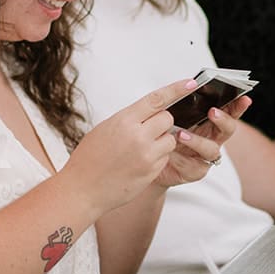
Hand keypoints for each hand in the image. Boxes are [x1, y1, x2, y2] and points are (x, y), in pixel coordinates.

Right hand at [68, 79, 202, 214]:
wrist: (83, 190)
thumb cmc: (89, 159)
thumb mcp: (105, 129)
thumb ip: (129, 119)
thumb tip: (148, 114)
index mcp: (124, 121)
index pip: (157, 99)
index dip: (177, 89)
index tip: (191, 83)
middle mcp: (138, 137)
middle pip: (168, 118)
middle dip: (162, 122)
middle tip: (148, 130)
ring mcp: (147, 156)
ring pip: (170, 139)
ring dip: (162, 141)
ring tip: (141, 149)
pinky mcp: (152, 172)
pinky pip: (165, 158)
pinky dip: (157, 158)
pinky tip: (139, 163)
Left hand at [157, 94, 247, 188]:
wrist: (149, 160)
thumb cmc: (164, 134)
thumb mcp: (173, 115)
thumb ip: (183, 104)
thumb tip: (188, 84)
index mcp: (210, 122)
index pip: (229, 112)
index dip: (238, 106)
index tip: (244, 98)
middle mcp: (212, 138)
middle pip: (228, 129)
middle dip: (223, 120)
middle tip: (212, 111)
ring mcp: (205, 156)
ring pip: (211, 149)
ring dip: (198, 141)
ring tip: (181, 134)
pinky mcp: (195, 171)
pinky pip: (194, 166)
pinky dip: (181, 158)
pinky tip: (170, 153)